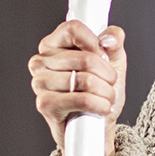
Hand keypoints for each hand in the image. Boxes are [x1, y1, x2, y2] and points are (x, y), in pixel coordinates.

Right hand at [30, 21, 126, 155]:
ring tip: (106, 97)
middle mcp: (40, 62)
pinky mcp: (45, 104)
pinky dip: (100, 104)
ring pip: (86, 80)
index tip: (104, 56)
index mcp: (52, 45)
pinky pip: (82, 99)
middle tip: (110, 83)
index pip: (73, 29)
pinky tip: (102, 108)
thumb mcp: (112, 61)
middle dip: (107, 74)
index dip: (95, 43)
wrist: (95, 127)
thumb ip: (114, 40)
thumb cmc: (99, 91)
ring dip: (106, 92)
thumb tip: (108, 39)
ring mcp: (40, 83)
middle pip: (85, 58)